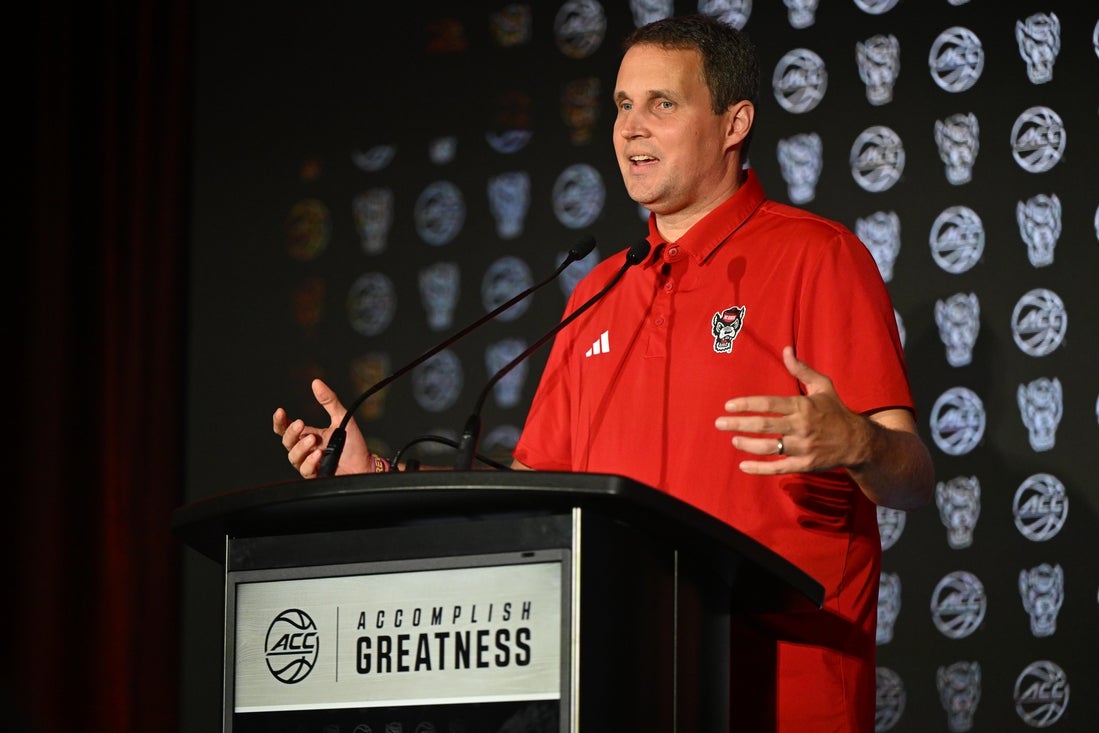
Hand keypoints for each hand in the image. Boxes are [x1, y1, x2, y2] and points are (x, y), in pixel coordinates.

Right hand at [272, 379, 372, 477]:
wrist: (365, 465)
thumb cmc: (353, 444)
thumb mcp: (341, 418)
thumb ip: (329, 401)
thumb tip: (316, 382)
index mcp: (309, 435)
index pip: (287, 429)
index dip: (280, 421)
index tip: (280, 411)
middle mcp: (306, 450)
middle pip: (286, 442)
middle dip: (290, 432)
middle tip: (300, 424)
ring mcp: (310, 463)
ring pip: (293, 457)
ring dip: (301, 447)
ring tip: (313, 440)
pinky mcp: (316, 475)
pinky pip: (305, 470)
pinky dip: (310, 461)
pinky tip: (318, 455)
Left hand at [714, 346, 871, 475]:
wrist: (858, 442)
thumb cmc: (835, 411)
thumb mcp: (822, 386)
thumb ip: (801, 370)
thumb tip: (786, 349)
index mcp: (802, 406)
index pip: (769, 404)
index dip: (746, 404)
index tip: (728, 406)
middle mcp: (801, 426)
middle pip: (764, 426)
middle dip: (739, 424)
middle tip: (719, 423)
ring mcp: (803, 447)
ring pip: (769, 448)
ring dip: (748, 445)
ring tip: (734, 440)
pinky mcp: (805, 465)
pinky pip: (778, 468)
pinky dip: (759, 468)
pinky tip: (744, 465)